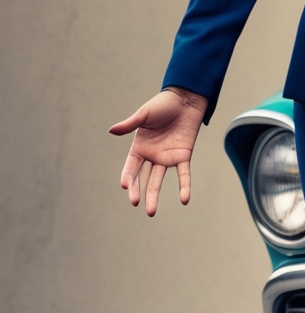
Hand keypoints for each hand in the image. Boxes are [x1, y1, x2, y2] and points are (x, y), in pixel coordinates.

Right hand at [110, 87, 208, 215]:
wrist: (185, 100)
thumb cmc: (162, 105)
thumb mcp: (144, 115)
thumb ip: (130, 124)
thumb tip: (111, 131)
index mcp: (139, 147)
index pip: (131, 167)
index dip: (128, 176)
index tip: (124, 186)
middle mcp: (152, 155)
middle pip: (143, 178)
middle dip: (139, 191)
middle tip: (136, 204)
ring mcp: (167, 157)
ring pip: (158, 180)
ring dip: (154, 195)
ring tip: (150, 212)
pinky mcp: (183, 155)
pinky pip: (183, 174)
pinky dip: (184, 186)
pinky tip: (184, 200)